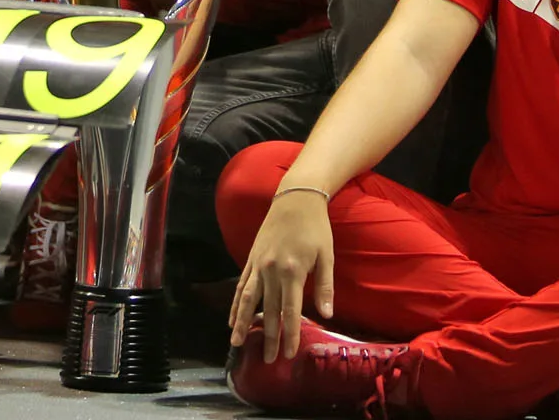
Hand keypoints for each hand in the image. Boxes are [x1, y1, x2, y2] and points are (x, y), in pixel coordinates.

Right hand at [228, 189, 335, 361]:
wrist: (295, 199)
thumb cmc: (316, 228)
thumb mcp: (326, 256)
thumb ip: (325, 287)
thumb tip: (328, 315)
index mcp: (292, 272)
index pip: (290, 311)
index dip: (289, 334)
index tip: (288, 353)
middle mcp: (271, 271)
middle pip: (268, 310)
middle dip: (269, 337)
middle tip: (269, 360)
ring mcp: (258, 265)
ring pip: (247, 300)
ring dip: (242, 324)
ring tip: (237, 343)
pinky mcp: (251, 259)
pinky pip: (241, 286)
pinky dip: (235, 304)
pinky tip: (231, 318)